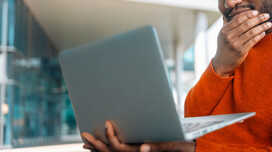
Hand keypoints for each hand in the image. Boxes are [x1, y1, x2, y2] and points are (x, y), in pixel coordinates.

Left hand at [81, 121, 195, 151]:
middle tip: (84, 136)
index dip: (111, 137)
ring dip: (98, 148)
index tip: (107, 123)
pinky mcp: (136, 150)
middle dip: (96, 145)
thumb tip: (143, 148)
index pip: (120, 149)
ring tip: (86, 142)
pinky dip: (106, 148)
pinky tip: (100, 145)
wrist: (187, 149)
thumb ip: (160, 146)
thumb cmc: (183, 146)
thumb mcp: (173, 145)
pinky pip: (118, 151)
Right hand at [213, 10, 270, 76]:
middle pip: (246, 24)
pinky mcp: (241, 52)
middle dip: (258, 19)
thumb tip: (241, 12)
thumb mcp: (223, 34)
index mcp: (224, 30)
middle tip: (267, 15)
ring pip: (251, 33)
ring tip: (269, 24)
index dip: (248, 14)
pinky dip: (259, 36)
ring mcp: (235, 44)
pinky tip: (264, 33)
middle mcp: (229, 37)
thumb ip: (230, 24)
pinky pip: (253, 41)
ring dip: (262, 27)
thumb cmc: (225, 46)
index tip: (256, 12)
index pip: (238, 19)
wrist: (222, 62)